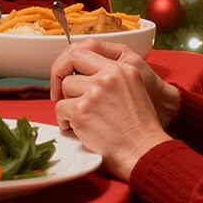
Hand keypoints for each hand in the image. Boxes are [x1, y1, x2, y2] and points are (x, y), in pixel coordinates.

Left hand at [51, 42, 176, 177]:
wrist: (144, 151)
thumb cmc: (139, 126)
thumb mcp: (132, 88)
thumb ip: (109, 75)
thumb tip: (79, 71)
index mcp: (121, 68)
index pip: (82, 51)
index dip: (69, 61)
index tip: (66, 73)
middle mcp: (108, 77)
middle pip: (70, 64)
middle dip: (60, 77)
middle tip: (59, 93)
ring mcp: (94, 93)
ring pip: (65, 89)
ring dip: (68, 104)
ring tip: (79, 118)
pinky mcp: (82, 111)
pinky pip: (60, 109)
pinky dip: (64, 121)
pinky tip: (75, 128)